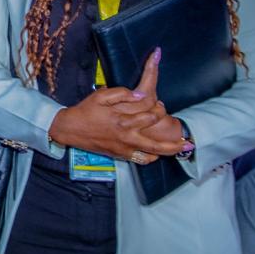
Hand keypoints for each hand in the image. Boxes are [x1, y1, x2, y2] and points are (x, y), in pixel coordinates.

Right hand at [47, 49, 185, 161]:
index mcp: (123, 119)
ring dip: (170, 150)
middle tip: (177, 128)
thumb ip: (122, 93)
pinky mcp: (120, 154)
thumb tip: (141, 94)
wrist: (70, 129)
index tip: (158, 103)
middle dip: (171, 133)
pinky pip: (141, 160)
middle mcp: (127, 135)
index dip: (158, 108)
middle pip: (157, 138)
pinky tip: (158, 154)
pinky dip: (152, 157)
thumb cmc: (86, 110)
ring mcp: (124, 147)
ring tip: (184, 147)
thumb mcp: (101, 95)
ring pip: (153, 152)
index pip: (150, 114)